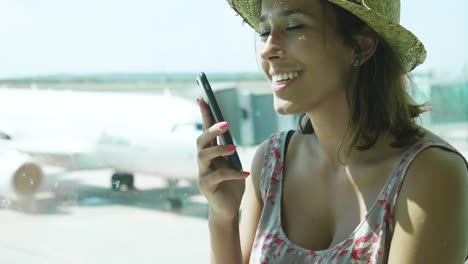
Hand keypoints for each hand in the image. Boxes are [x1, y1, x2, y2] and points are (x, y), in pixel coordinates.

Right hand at [196, 98, 249, 220]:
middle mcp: (203, 161)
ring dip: (218, 150)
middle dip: (211, 131)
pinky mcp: (206, 186)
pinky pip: (218, 176)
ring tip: (234, 148)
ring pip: (203, 156)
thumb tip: (228, 131)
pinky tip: (244, 173)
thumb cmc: (231, 184)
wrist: (227, 209)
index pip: (205, 130)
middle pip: (200, 141)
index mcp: (210, 153)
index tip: (202, 98)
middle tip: (225, 124)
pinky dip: (233, 173)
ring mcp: (202, 173)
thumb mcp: (233, 163)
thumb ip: (229, 149)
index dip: (204, 115)